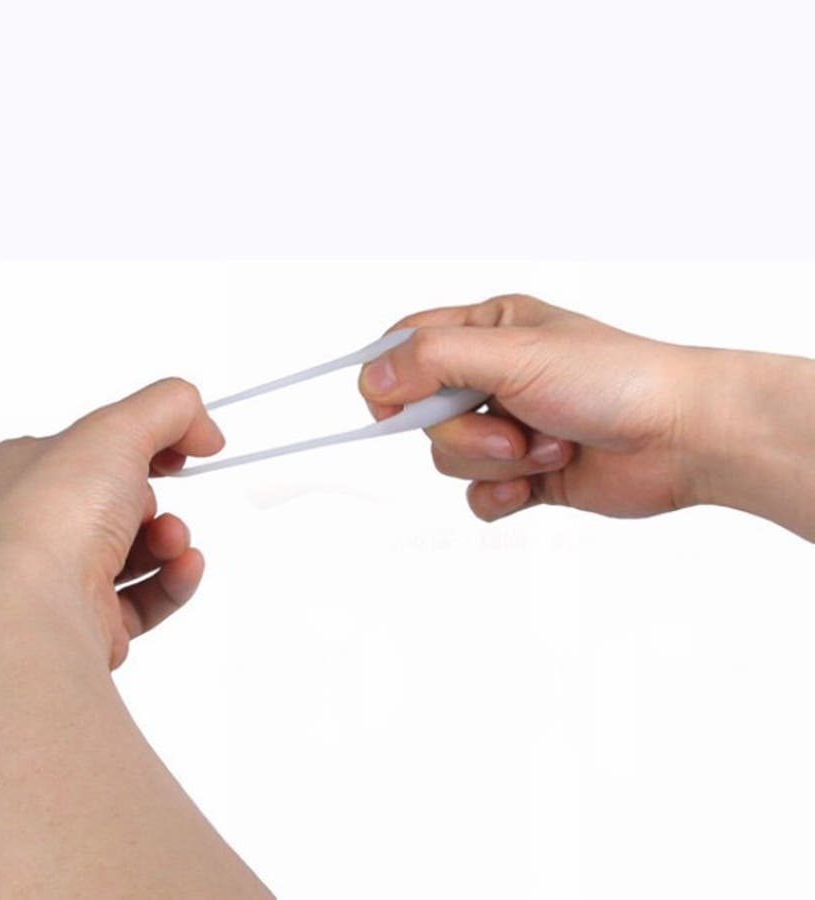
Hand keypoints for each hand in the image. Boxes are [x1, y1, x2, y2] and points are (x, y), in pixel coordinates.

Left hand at [0, 378, 224, 668]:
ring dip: (169, 540)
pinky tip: (186, 565)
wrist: (43, 608)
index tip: (183, 447)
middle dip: (155, 499)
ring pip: (135, 549)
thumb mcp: (119, 427)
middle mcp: (30, 524)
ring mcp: (55, 577)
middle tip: (161, 498)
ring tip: (173, 541)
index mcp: (17, 470)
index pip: (89, 446)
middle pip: (118, 499)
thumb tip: (205, 430)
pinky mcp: (86, 620)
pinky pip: (144, 596)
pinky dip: (173, 579)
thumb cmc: (58, 513)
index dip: (142, 441)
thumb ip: (170, 406)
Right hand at [358, 295, 711, 522]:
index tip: (394, 408)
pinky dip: (500, 496)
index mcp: (489, 330)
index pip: (407, 346)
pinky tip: (535, 486)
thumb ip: (433, 361)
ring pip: (450, 457)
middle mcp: (493, 376)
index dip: (389, 378)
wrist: (684, 436)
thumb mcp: (513, 353)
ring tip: (549, 448)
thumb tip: (372, 379)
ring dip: (497, 463)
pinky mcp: (525, 473)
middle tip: (512, 429)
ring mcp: (508, 427)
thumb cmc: (614, 378)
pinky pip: (476, 496)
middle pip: (424, 414)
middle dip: (466, 432)